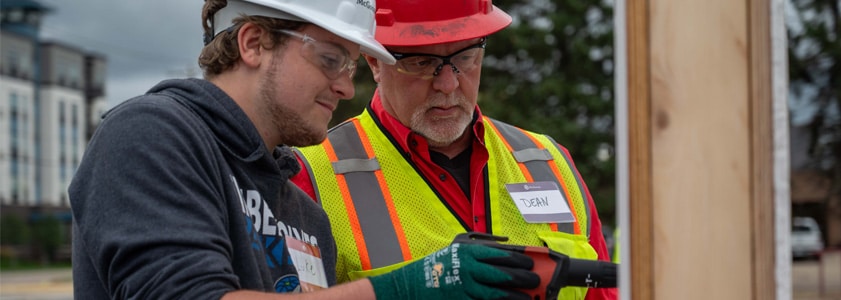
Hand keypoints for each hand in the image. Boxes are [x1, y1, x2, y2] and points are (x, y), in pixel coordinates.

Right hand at [368, 243, 539, 299]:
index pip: (500, 255)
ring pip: (496, 294)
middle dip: (521, 278)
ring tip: (529, 299)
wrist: (410, 285)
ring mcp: (464, 288)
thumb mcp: (457, 245)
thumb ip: (481, 242)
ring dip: (514, 297)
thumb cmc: (439, 263)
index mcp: (468, 252)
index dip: (519, 260)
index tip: (531, 263)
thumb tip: (506, 242)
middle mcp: (468, 269)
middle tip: (535, 281)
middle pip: (502, 274)